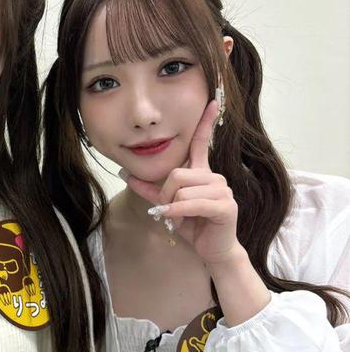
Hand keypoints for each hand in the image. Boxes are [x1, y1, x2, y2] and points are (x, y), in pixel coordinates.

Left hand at [126, 101, 241, 265]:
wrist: (213, 250)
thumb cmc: (193, 226)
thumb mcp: (168, 205)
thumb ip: (152, 190)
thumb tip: (127, 175)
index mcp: (203, 173)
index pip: (202, 142)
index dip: (206, 121)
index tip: (212, 100)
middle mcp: (214, 177)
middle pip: (176, 173)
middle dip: (165, 194)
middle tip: (168, 210)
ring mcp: (222, 190)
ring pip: (181, 189)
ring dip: (172, 208)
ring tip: (179, 219)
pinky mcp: (225, 206)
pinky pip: (190, 203)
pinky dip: (177, 213)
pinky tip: (176, 221)